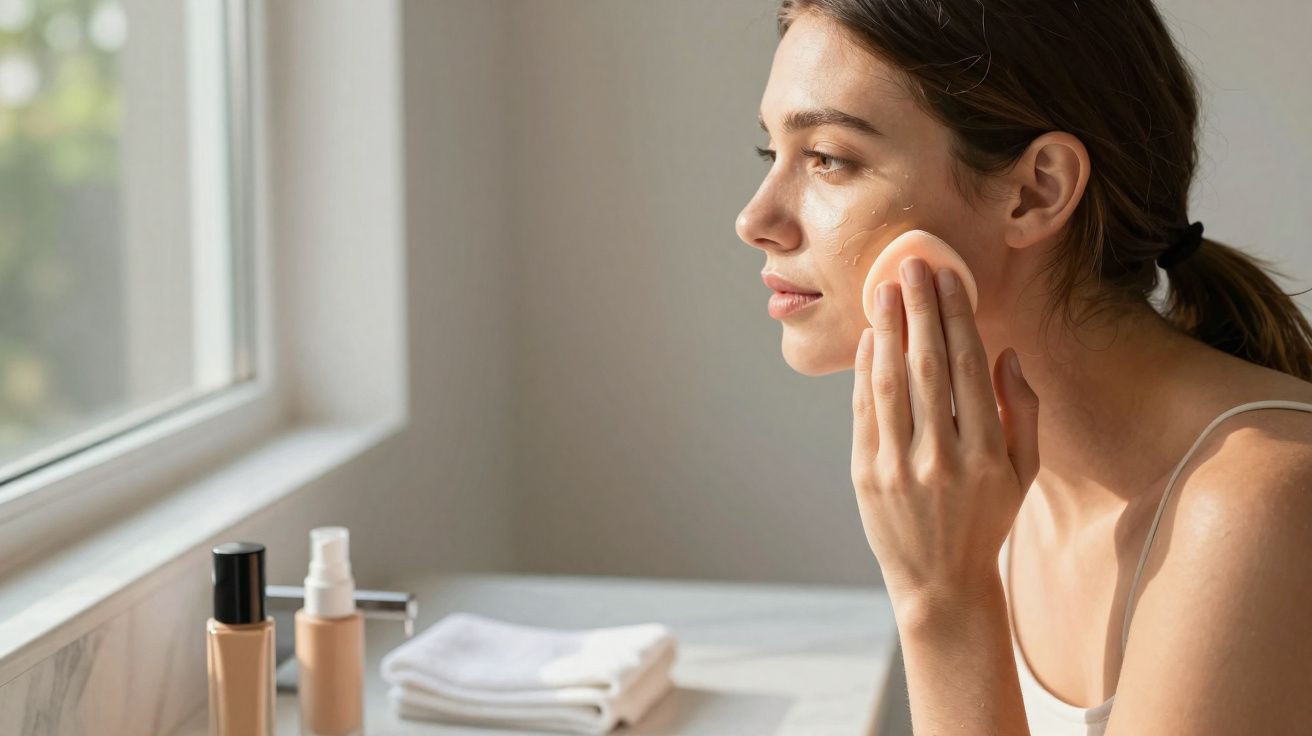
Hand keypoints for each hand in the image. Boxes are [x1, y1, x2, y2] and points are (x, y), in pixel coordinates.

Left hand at [851, 255, 1039, 610]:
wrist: (940, 580)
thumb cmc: (986, 518)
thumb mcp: (1023, 473)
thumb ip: (1022, 413)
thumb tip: (1005, 354)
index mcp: (988, 453)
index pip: (969, 367)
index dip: (957, 316)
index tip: (949, 277)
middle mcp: (943, 458)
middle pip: (928, 366)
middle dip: (920, 309)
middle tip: (911, 264)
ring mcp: (900, 466)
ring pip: (891, 382)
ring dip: (888, 329)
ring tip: (885, 289)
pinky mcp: (866, 474)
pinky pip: (865, 410)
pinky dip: (865, 370)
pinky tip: (871, 338)